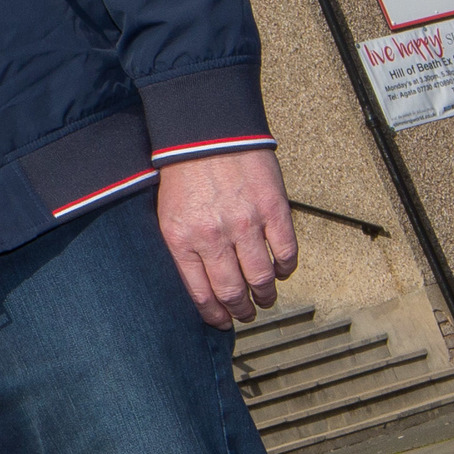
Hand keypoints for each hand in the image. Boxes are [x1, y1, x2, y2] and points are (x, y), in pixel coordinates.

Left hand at [156, 148, 298, 329]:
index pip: (200, 292)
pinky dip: (286, 268)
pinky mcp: (273, 210)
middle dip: (240, 310)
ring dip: (265, 295)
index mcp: (182, 239)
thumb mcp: (167, 213)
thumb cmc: (183, 171)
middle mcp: (214, 237)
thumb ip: (182, 246)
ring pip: (262, 277)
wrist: (207, 131)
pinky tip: (282, 271)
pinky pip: (286, 252)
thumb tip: (199, 280)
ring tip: (264, 299)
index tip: (221, 322)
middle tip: (245, 314)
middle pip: (233, 291)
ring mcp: (246, 224)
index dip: (213, 313)